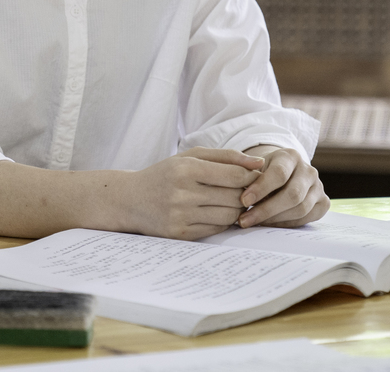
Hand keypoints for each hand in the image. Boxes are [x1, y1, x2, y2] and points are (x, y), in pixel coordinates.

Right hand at [119, 147, 263, 239]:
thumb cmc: (165, 174)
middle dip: (245, 194)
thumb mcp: (189, 157)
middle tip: (242, 191)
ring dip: (237, 209)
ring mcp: (180, 215)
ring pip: (229, 215)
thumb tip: (259, 162)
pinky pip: (216, 229)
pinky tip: (215, 212)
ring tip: (230, 201)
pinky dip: (222, 221)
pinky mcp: (179, 234)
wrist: (130, 199)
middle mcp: (182, 193)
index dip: (251, 177)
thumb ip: (225, 156)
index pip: (235, 176)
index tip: (253, 177)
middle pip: (235, 197)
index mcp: (186, 169)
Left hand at [237, 145, 328, 227]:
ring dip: (274, 219)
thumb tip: (241, 200)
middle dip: (266, 210)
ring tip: (253, 222)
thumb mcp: (253, 167)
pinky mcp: (323, 202)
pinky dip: (286, 223)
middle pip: (292, 194)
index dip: (261, 189)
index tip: (243, 201)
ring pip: (300, 209)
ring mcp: (318, 187)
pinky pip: (306, 218)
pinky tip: (268, 224)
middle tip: (245, 219)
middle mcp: (309, 170)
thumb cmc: (262, 170)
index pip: (279, 174)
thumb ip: (248, 177)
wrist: (282, 172)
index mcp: (291, 156)